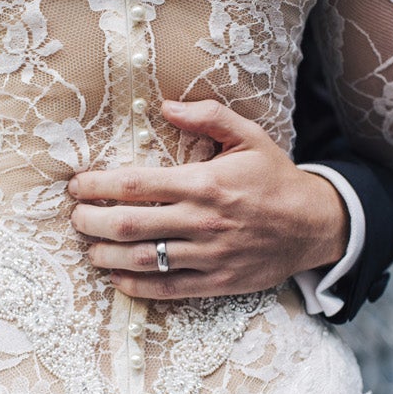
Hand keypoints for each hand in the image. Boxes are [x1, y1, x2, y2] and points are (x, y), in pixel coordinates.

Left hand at [68, 99, 348, 298]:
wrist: (317, 225)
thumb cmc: (274, 177)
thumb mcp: (249, 136)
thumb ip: (208, 116)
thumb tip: (165, 104)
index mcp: (204, 183)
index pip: (135, 185)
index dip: (97, 186)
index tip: (76, 186)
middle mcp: (203, 221)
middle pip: (130, 224)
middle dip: (91, 222)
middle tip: (75, 217)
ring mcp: (210, 255)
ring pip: (143, 259)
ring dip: (105, 254)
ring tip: (88, 246)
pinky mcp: (219, 282)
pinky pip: (168, 288)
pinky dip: (135, 286)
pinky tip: (115, 276)